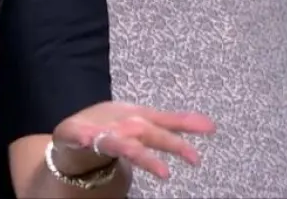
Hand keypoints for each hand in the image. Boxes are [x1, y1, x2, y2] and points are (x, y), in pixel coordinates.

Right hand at [52, 101, 216, 180]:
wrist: (75, 128)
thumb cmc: (114, 125)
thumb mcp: (146, 122)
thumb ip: (176, 122)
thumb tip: (212, 125)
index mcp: (138, 118)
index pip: (165, 123)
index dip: (186, 125)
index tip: (210, 129)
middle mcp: (122, 124)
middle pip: (147, 133)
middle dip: (169, 143)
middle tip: (194, 158)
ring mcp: (99, 131)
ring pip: (119, 143)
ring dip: (135, 152)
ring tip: (159, 169)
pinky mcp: (74, 134)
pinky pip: (78, 136)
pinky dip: (82, 137)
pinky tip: (88, 140)